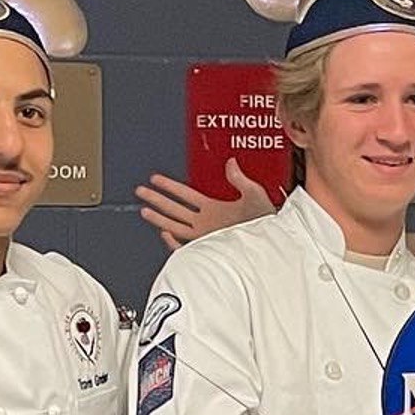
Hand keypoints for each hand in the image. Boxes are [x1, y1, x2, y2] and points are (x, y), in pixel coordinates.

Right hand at [135, 159, 274, 251]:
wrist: (273, 245)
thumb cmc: (269, 224)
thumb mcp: (255, 195)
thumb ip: (240, 179)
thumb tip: (232, 163)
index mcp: (215, 209)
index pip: (186, 195)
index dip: (170, 186)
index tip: (155, 178)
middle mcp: (207, 224)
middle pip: (175, 210)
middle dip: (157, 199)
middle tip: (141, 191)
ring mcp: (206, 238)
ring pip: (175, 227)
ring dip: (160, 217)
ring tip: (145, 209)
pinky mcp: (209, 252)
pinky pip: (185, 249)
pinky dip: (174, 243)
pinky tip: (165, 232)